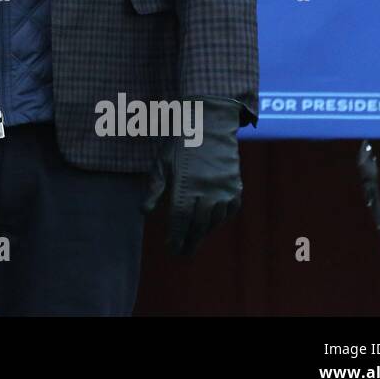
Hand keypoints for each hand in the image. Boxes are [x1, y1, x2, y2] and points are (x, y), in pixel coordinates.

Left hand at [141, 96, 245, 254]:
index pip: (180, 220)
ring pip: (214, 221)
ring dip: (204, 233)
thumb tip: (143, 212)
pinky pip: (229, 211)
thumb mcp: (161, 164)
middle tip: (182, 253)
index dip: (176, 237)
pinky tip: (211, 222)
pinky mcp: (236, 187)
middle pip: (198, 225)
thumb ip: (154, 189)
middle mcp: (207, 191)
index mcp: (186, 186)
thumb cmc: (179, 144)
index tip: (172, 249)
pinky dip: (220, 219)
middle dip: (190, 241)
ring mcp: (224, 190)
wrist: (208, 124)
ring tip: (194, 239)